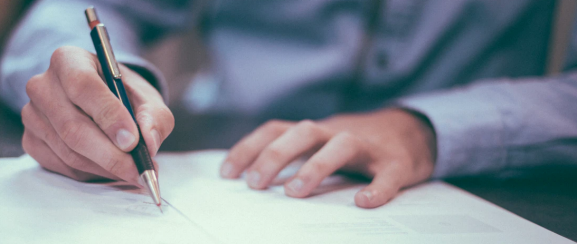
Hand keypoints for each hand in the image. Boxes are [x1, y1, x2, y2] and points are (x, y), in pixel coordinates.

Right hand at [21, 46, 173, 181]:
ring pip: (69, 152)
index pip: (83, 86)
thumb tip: (149, 142)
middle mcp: (42, 85)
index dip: (108, 116)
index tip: (132, 141)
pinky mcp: (31, 141)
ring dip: (105, 167)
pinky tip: (110, 168)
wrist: (101, 101)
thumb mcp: (146, 97)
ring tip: (133, 171)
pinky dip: (91, 173)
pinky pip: (62, 166)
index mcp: (69, 60)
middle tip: (139, 170)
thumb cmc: (123, 95)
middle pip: (73, 127)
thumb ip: (154, 116)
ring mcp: (32, 115)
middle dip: (111, 155)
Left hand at [220, 109, 435, 207]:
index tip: (227, 174)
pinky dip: (377, 188)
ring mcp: (368, 147)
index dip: (249, 148)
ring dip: (315, 166)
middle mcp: (337, 133)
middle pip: (303, 132)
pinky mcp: (397, 163)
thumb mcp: (320, 145)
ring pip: (341, 145)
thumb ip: (293, 156)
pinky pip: (387, 174)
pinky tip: (364, 202)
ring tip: (294, 193)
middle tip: (255, 184)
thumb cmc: (354, 146)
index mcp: (315, 132)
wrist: (412, 131)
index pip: (275, 130)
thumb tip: (251, 181)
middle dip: (275, 155)